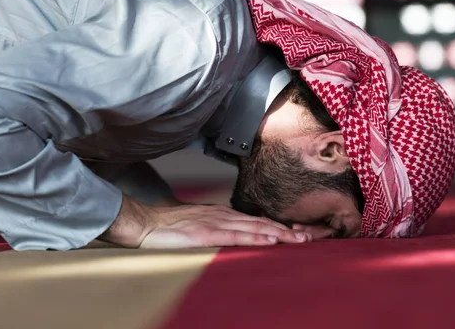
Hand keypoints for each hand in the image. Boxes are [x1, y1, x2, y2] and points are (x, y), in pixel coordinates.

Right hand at [140, 204, 311, 247]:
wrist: (146, 224)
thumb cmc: (171, 226)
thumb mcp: (201, 226)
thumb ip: (219, 229)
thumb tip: (237, 236)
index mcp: (223, 214)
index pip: (257, 220)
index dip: (278, 226)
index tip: (297, 233)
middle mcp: (224, 215)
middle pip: (261, 222)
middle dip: (285, 230)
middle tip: (308, 237)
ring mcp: (215, 223)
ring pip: (253, 227)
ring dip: (277, 233)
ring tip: (297, 239)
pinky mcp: (205, 234)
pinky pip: (234, 235)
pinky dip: (254, 236)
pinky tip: (268, 239)